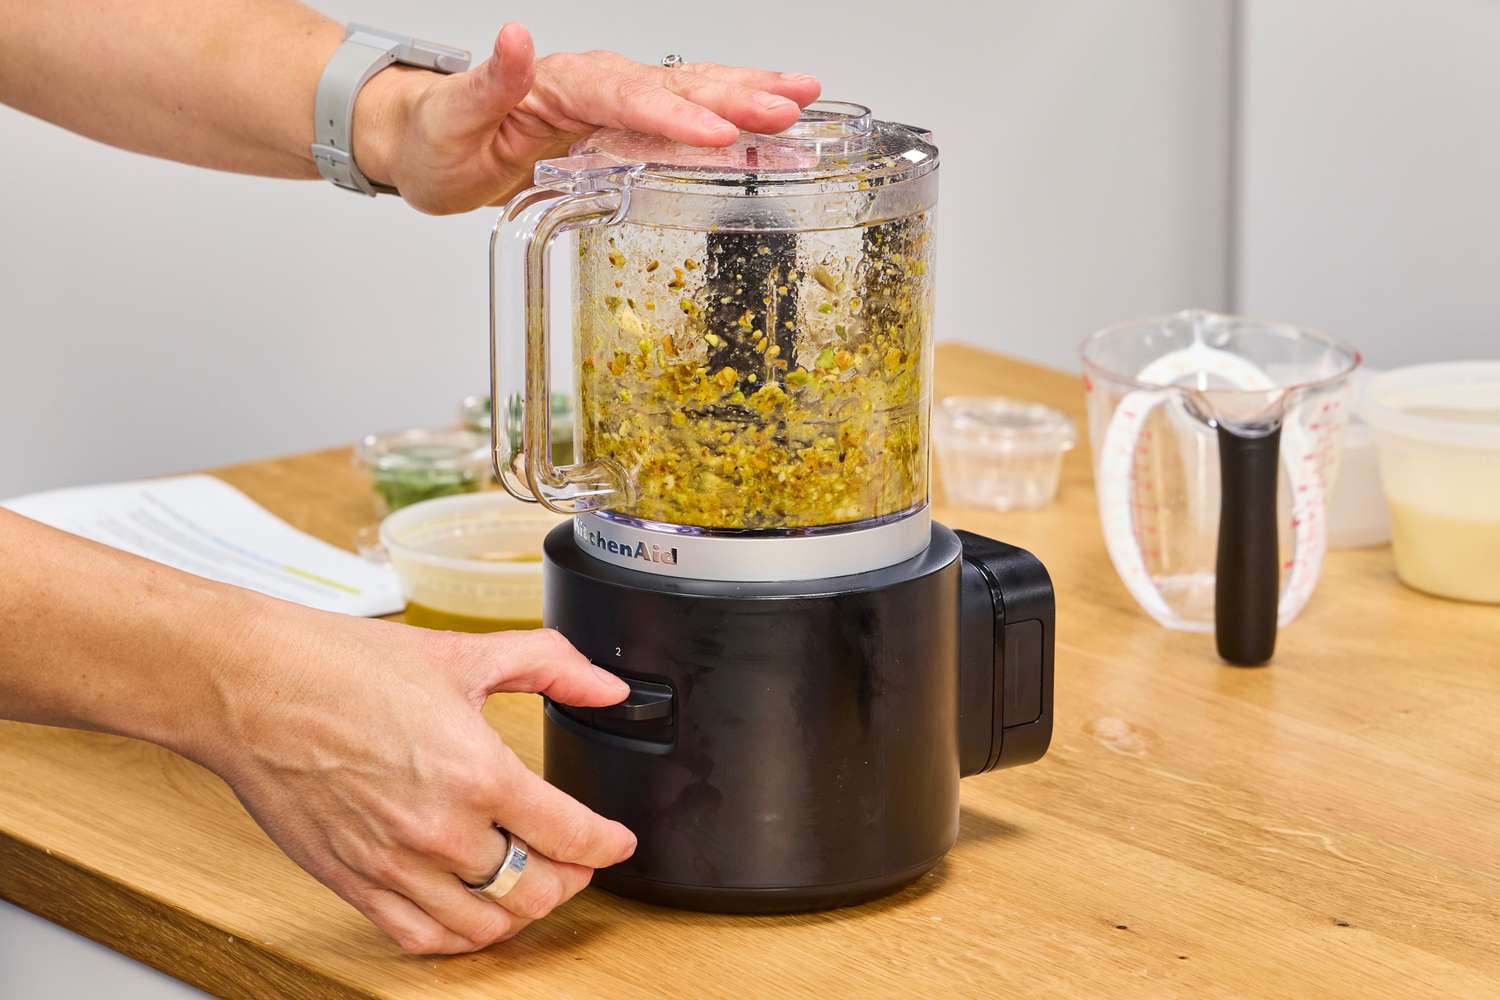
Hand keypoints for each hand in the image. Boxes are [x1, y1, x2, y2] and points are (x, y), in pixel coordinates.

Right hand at [203, 607, 635, 953]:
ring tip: (531, 882)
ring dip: (522, 910)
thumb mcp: (464, 652)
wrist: (252, 687)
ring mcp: (396, 866)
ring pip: (488, 926)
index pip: (571, 835)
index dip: (609, 843)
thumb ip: (550, 665)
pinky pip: (422, 939)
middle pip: (538, 889)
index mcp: (478, 772)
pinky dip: (460, 935)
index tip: (617, 840)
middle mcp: (441, 831)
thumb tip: (606, 686)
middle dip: (573, 878)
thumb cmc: (343, 667)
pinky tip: (471, 910)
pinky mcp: (354, 884)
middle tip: (578, 858)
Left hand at [354, 23, 821, 213]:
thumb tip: (513, 38)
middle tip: (787, 108)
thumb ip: (486, 82)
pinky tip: (771, 120)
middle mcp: (595, 86)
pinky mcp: (624, 126)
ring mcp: (614, 104)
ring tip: (801, 99)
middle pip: (673, 84)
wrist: (429, 145)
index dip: (669, 113)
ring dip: (746, 96)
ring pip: (690, 92)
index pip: (623, 96)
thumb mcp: (448, 118)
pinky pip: (686, 115)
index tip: (710, 131)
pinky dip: (731, 115)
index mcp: (558, 85)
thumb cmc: (437, 138)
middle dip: (732, 97)